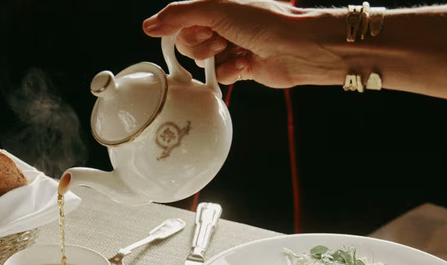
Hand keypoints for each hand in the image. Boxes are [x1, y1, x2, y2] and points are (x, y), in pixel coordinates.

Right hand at [143, 0, 341, 87]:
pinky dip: (231, 71)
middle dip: (203, 46)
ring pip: (204, 62)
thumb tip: (148, 25)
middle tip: (223, 40)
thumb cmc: (264, 21)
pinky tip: (247, 63)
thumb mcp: (215, 9)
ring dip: (219, 59)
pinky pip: (220, 76)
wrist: (297, 46)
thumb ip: (179, 15)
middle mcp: (221, 25)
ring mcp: (231, 46)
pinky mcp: (241, 67)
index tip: (204, 29)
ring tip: (239, 51)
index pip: (180, 23)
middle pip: (188, 45)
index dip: (187, 31)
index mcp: (215, 7)